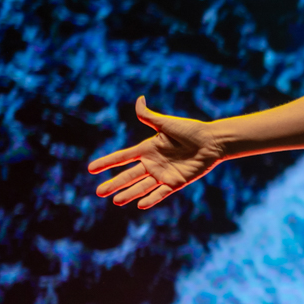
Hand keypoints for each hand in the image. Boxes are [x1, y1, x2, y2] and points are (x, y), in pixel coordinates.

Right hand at [88, 96, 224, 208]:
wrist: (212, 142)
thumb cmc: (191, 130)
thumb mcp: (167, 124)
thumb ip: (149, 116)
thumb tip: (139, 99)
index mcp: (147, 148)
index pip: (122, 157)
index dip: (107, 162)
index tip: (91, 169)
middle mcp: (153, 163)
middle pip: (129, 176)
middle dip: (114, 184)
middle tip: (99, 192)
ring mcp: (163, 174)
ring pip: (142, 186)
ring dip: (129, 194)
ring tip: (116, 201)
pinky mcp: (176, 182)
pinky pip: (161, 193)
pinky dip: (152, 198)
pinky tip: (140, 205)